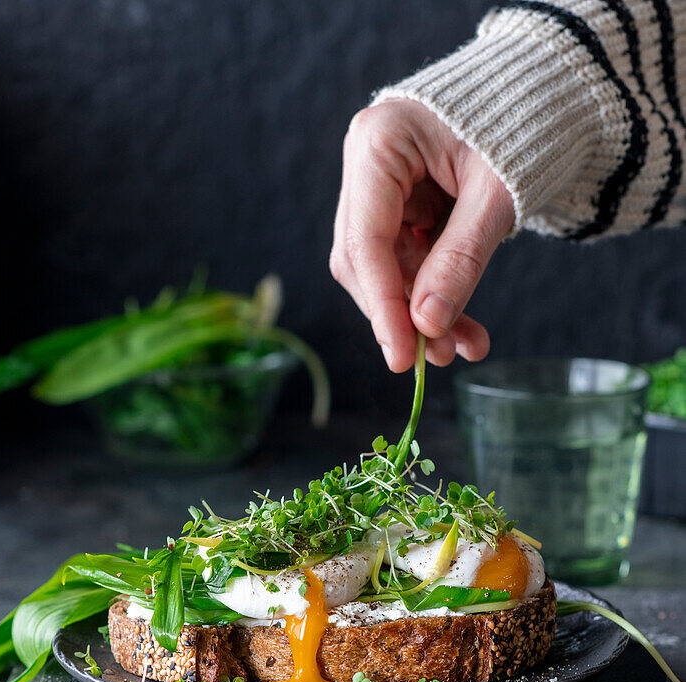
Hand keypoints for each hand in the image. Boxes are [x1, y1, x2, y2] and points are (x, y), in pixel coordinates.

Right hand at [330, 99, 514, 371]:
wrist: (544, 95)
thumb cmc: (522, 125)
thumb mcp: (496, 194)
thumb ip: (460, 259)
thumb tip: (428, 326)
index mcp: (378, 143)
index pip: (366, 241)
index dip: (383, 306)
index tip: (403, 357)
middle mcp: (367, 166)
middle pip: (365, 262)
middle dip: (402, 314)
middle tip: (439, 357)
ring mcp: (382, 190)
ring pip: (387, 272)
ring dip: (422, 315)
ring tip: (464, 348)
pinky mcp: (403, 211)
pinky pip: (410, 266)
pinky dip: (436, 299)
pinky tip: (465, 331)